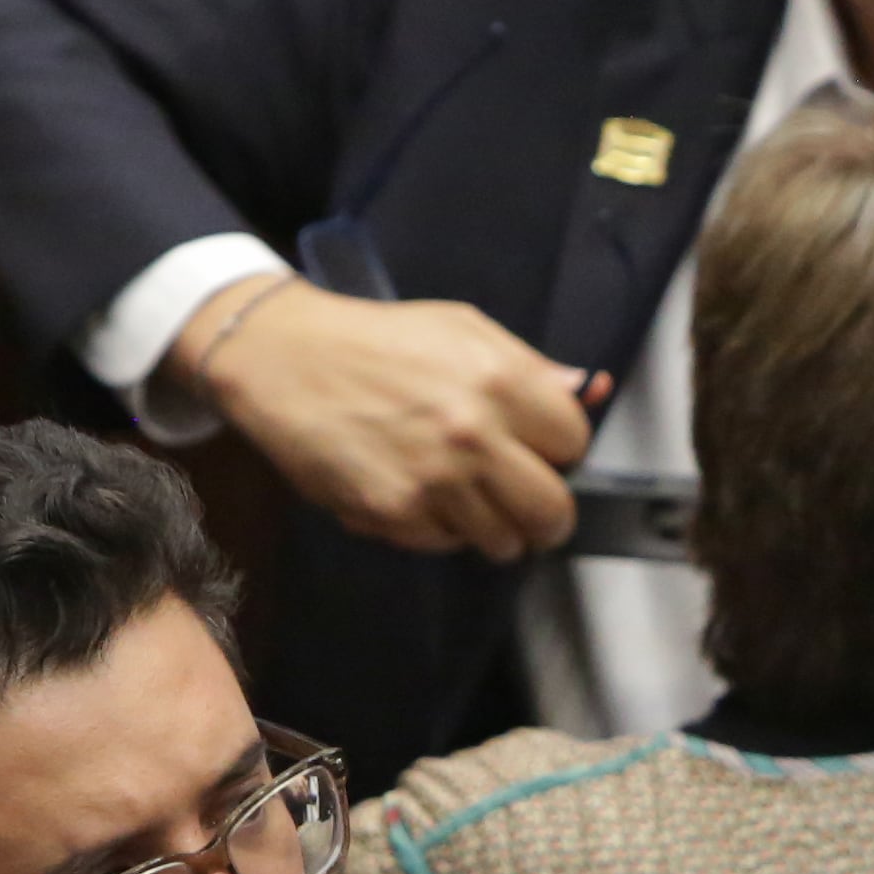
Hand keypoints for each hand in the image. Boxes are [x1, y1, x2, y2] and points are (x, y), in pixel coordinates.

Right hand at [179, 279, 599, 559]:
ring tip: (464, 496)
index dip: (559, 449)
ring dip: (492, 527)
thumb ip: (529, 366)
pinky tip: (417, 494)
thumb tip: (589, 389)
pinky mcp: (394, 513)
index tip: (541, 448)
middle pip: (552, 511)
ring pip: (503, 542)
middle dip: (544, 512)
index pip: (575, 443)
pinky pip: (445, 545)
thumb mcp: (461, 329)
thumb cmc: (376, 340)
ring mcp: (434, 480)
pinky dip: (439, 530)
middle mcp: (473, 434)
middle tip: (526, 503)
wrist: (285, 360)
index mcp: (500, 380)